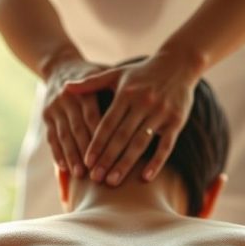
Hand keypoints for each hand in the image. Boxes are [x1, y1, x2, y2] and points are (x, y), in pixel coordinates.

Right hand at [42, 59, 108, 176]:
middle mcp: (67, 99)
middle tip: (96, 172)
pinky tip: (64, 169)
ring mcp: (54, 108)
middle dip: (87, 152)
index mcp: (85, 91)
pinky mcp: (46, 116)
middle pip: (78, 129)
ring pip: (64, 136)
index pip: (94, 117)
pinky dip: (57, 154)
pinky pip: (52, 138)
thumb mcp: (105, 76)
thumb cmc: (93, 75)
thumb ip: (118, 93)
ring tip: (80, 175)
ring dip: (71, 157)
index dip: (101, 137)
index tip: (111, 155)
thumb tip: (140, 109)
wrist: (61, 65)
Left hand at [64, 50, 199, 185]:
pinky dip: (156, 162)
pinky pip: (166, 145)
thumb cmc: (142, 73)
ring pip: (140, 143)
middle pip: (122, 136)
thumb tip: (65, 87)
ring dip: (126, 164)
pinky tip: (146, 177)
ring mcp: (161, 113)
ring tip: (113, 181)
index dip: (97, 143)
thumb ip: (91, 83)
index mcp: (126, 93)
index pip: (107, 123)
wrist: (179, 64)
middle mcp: (143, 103)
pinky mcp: (177, 121)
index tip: (87, 162)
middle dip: (108, 158)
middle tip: (95, 178)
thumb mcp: (116, 74)